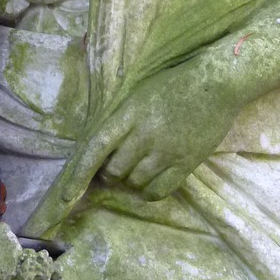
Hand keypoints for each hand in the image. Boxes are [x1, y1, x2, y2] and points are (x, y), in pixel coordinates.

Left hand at [46, 56, 244, 217]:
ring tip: (142, 164)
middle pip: (114, 170)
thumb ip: (122, 121)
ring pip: (135, 182)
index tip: (64, 196)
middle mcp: (144, 134)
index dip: (78, 174)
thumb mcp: (139, 95)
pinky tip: (152, 180)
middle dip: (111, 172)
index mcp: (128, 114)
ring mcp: (165, 150)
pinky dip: (150, 191)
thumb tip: (104, 149)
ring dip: (132, 179)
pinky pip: (158, 191)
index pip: (96, 147)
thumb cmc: (175, 84)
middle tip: (119, 164)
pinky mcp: (185, 162)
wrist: (216, 83)